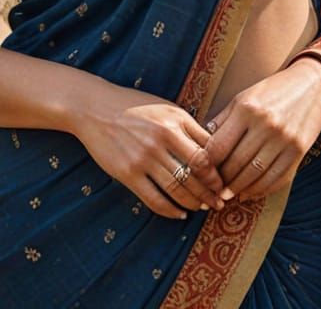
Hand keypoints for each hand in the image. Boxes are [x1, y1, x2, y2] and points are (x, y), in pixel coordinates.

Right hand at [68, 77, 226, 219]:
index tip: (224, 183)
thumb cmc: (136, 107)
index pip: (206, 153)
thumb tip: (214, 151)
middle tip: (219, 203)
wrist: (96, 108)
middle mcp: (162, 138)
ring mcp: (144, 157)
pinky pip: (154, 199)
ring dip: (194, 203)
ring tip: (202, 208)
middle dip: (210, 192)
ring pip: (178, 189)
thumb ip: (189, 128)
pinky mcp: (128, 173)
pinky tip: (179, 214)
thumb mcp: (167, 109)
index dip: (218, 173)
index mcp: (175, 121)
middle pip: (195, 174)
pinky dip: (170, 210)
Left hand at [201, 59, 320, 202]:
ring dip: (239, 190)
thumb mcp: (243, 97)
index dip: (208, 164)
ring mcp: (284, 139)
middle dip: (222, 181)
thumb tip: (202, 144)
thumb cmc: (271, 91)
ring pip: (255, 175)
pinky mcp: (299, 150)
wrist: (311, 85)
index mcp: (247, 108)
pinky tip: (250, 192)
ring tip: (229, 195)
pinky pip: (277, 178)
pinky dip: (262, 190)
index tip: (202, 172)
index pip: (219, 146)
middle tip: (214, 189)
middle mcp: (266, 124)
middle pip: (236, 164)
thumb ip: (223, 120)